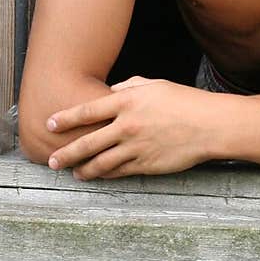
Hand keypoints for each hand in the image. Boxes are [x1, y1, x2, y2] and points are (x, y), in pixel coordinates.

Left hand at [44, 77, 218, 178]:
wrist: (210, 125)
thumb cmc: (184, 101)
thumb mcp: (155, 85)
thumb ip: (129, 88)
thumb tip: (111, 93)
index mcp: (127, 102)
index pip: (87, 111)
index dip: (66, 118)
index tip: (50, 123)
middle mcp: (127, 126)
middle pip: (87, 143)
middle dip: (66, 153)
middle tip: (52, 161)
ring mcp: (136, 147)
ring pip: (101, 163)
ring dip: (84, 169)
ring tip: (74, 172)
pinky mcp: (146, 164)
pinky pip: (120, 172)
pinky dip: (106, 175)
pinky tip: (98, 175)